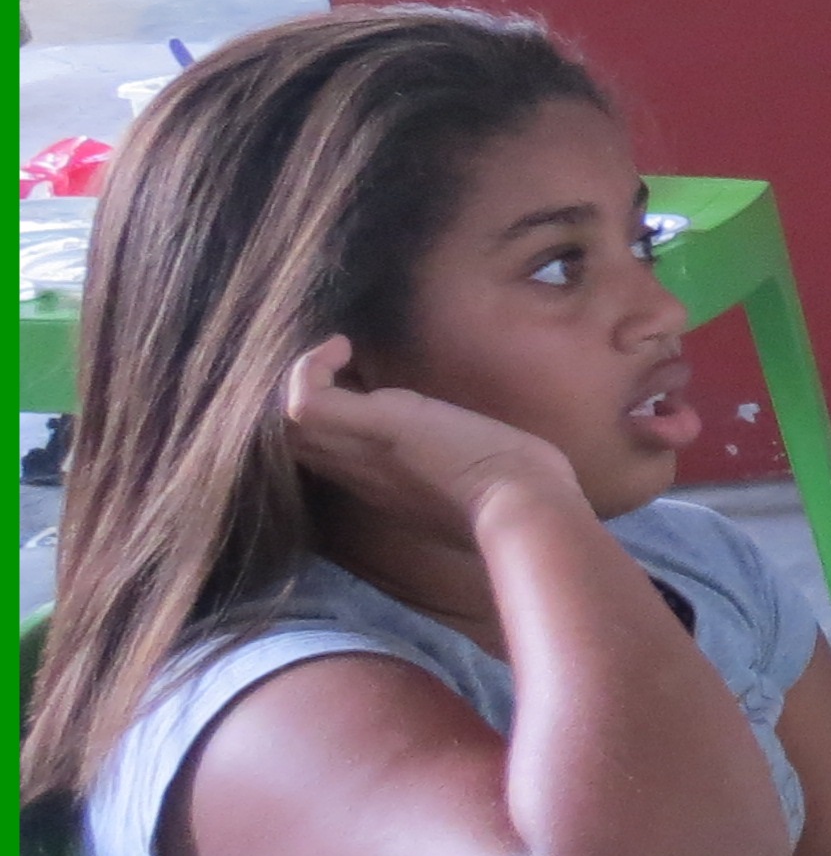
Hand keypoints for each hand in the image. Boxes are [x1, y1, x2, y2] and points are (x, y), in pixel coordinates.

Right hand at [280, 338, 578, 545]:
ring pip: (283, 424)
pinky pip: (303, 399)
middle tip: (334, 365)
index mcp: (383, 486)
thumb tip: (469, 439)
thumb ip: (457, 466)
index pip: (325, 458)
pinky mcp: (371, 428)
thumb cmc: (520, 497)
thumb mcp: (475, 479)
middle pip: (290, 442)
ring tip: (335, 354)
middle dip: (299, 398)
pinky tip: (342, 346)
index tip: (351, 388)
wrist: (523, 509)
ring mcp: (359, 452)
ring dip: (301, 380)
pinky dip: (308, 367)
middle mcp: (357, 474)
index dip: (323, 424)